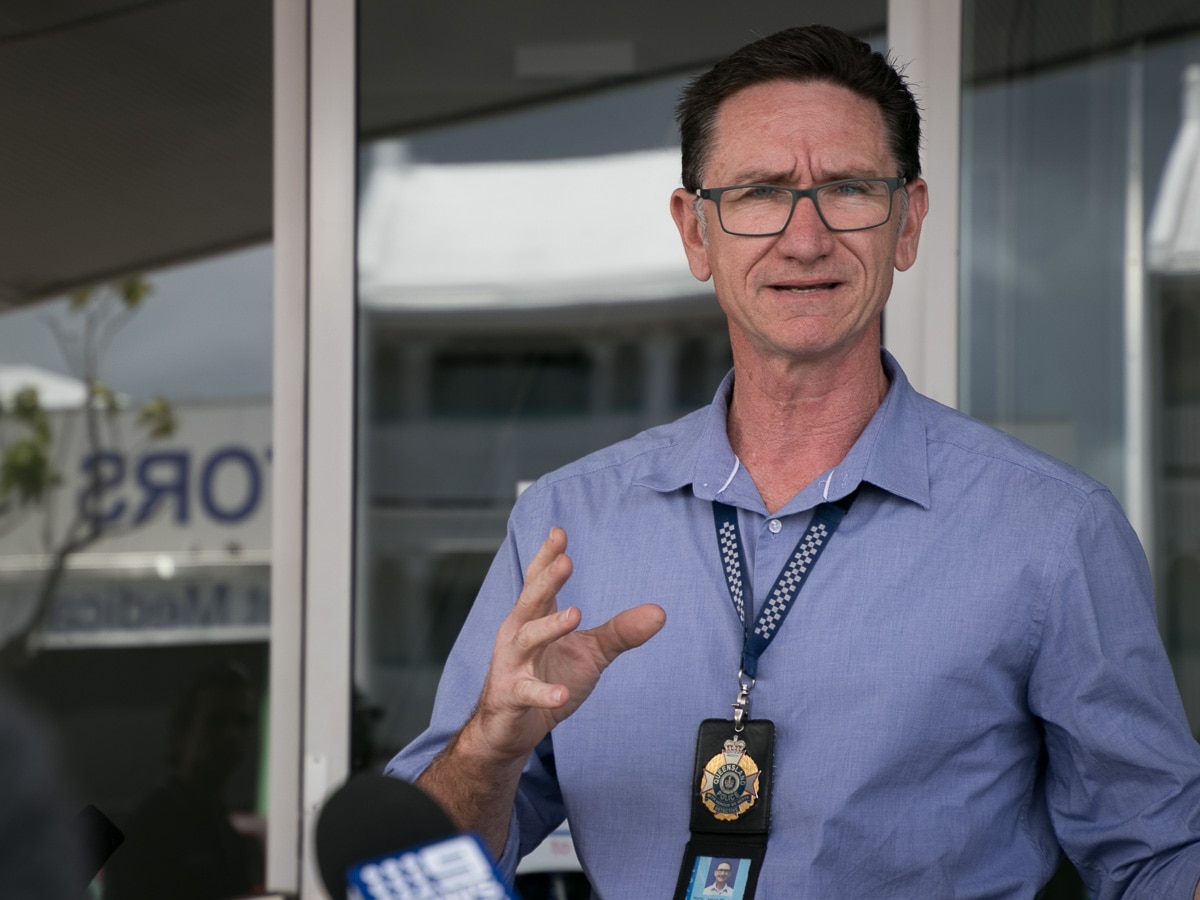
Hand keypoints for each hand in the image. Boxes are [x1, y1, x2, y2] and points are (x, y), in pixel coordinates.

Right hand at [465, 527, 665, 763]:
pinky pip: (527, 693)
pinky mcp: (511, 697)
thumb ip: (620, 631)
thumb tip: (660, 612)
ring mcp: (511, 666)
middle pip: (530, 601)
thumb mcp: (591, 653)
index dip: (546, 557)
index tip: (558, 532)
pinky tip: (561, 693)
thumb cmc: (549, 678)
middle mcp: (517, 635)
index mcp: (533, 618)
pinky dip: (544, 693)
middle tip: (565, 559)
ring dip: (549, 626)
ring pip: (526, 640)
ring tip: (575, 614)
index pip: (538, 582)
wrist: (511, 729)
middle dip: (547, 580)